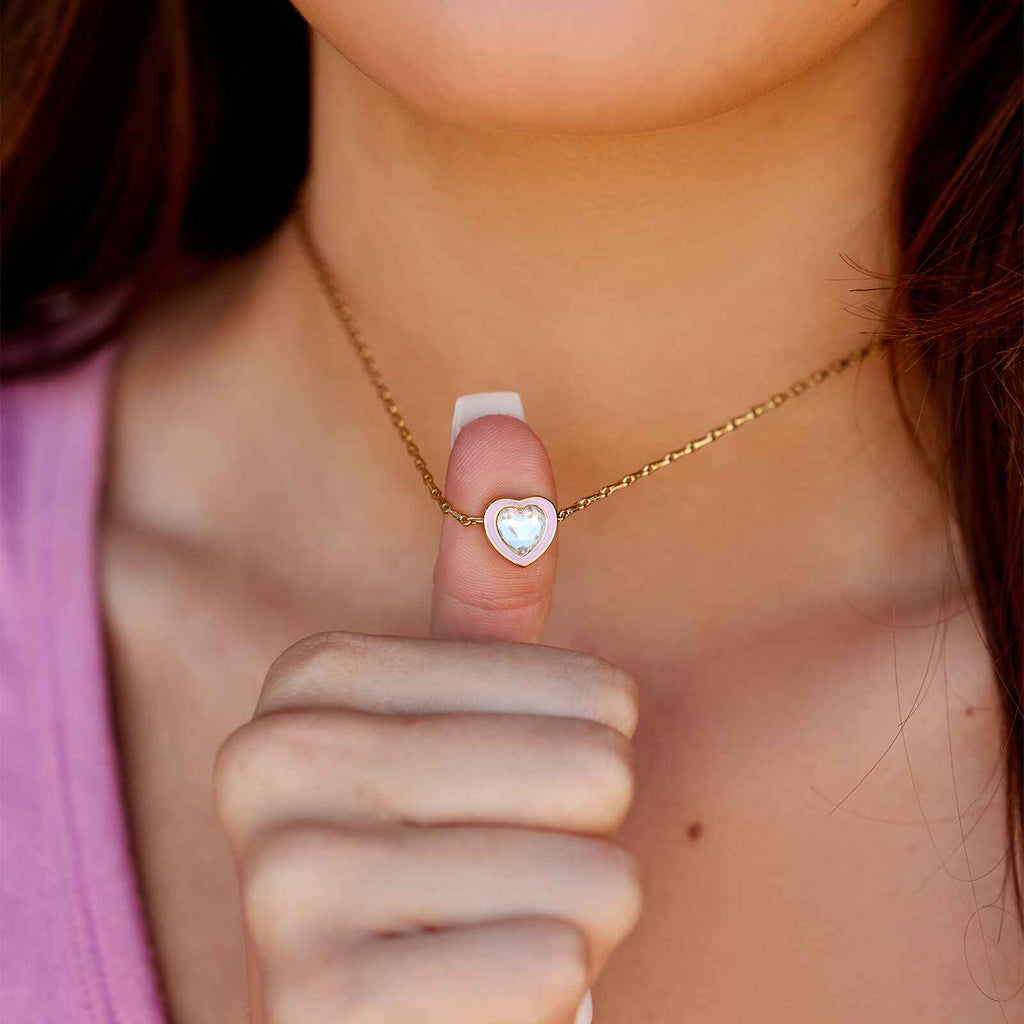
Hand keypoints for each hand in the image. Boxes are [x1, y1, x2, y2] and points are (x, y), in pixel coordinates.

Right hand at [214, 413, 640, 1022]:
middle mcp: (269, 768)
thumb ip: (482, 582)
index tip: (518, 793)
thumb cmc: (447, 855)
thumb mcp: (466, 718)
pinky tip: (482, 999)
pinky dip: (548, 994)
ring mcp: (284, 895)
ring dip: (570, 922)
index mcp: (310, 681)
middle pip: (593, 775)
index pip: (586, 692)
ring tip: (495, 933)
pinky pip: (553, 969)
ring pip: (594, 881)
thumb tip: (501, 419)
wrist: (392, 1016)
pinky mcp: (322, 1014)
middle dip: (585, 842)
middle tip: (511, 871)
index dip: (590, 755)